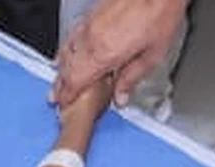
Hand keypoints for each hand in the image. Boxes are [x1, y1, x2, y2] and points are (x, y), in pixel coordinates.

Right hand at [52, 0, 186, 106]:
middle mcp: (90, 41)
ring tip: (58, 80)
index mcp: (104, 55)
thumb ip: (132, 78)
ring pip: (65, 53)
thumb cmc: (159, 12)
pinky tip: (65, 53)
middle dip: (60, 86)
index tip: (64, 105)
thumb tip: (120, 97)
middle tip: (56, 98)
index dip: (67, 96)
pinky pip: (70, 38)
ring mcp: (87, 27)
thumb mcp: (153, 54)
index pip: (76, 82)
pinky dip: (65, 50)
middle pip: (66, 69)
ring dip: (60, 70)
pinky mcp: (89, 16)